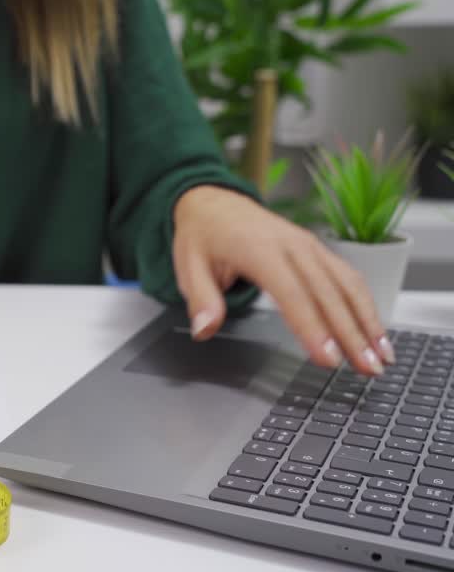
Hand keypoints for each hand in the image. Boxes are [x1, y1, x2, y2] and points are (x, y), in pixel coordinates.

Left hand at [172, 185, 392, 375]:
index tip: (328, 359)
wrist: (213, 202)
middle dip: (351, 334)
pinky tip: (375, 330)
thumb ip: (200, 299)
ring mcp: (309, 245)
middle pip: (328, 293)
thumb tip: (204, 329)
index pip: (291, 294)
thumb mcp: (188, 266)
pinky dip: (365, 304)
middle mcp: (291, 245)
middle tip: (367, 369)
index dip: (312, 328)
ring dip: (368, 321)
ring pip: (347, 284)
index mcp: (259, 249)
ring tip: (382, 358)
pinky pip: (348, 276)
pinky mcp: (318, 249)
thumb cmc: (202, 237)